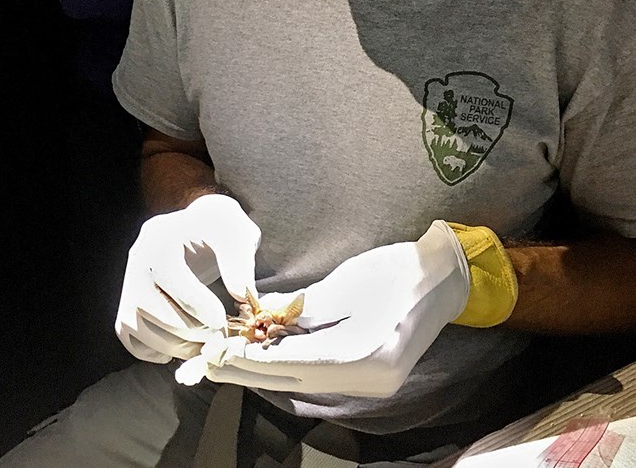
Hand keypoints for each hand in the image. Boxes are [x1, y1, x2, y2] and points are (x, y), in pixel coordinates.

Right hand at [115, 194, 260, 362]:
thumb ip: (240, 261)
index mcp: (162, 234)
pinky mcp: (129, 301)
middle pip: (146, 305)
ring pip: (134, 324)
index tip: (220, 320)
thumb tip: (239, 293)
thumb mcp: (237, 235)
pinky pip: (129, 335)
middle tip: (216, 335)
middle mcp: (138, 257)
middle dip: (186, 328)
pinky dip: (154, 349)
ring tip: (204, 343)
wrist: (203, 230)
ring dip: (171, 344)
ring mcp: (129, 280)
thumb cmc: (222, 231)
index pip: (168, 275)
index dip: (194, 304)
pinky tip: (183, 346)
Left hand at [176, 221, 469, 395]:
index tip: (218, 354)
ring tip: (226, 358)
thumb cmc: (400, 269)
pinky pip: (320, 371)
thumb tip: (263, 312)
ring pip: (304, 379)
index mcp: (366, 356)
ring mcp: (370, 381)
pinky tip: (264, 351)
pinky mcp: (369, 373)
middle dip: (250, 371)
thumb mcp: (349, 282)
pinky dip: (291, 362)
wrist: (443, 276)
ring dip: (266, 368)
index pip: (297, 364)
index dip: (253, 360)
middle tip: (208, 363)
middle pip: (295, 380)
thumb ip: (305, 304)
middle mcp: (367, 379)